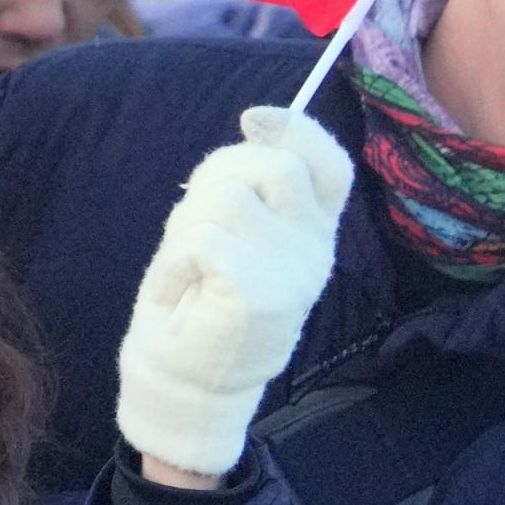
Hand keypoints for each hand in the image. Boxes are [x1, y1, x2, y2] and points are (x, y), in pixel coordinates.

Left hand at [115, 105, 354, 483]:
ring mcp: (293, 273)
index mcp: (312, 232)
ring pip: (229, 199)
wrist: (188, 383)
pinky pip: (203, 241)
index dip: (298, 129)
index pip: (330, 165)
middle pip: (274, 166)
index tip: (253, 121)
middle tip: (194, 228)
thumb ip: (247, 186)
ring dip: (188, 226)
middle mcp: (315, 250)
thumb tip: (258, 127)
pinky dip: (174, 262)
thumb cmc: (199, 301)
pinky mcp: (261, 294)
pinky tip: (179, 291)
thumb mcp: (230, 233)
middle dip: (216, 180)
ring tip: (187, 268)